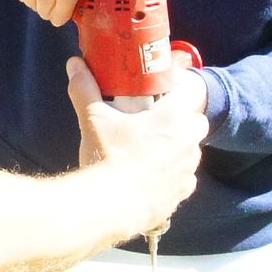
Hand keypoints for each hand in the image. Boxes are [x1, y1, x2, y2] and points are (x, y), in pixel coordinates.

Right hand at [67, 56, 204, 237]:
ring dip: (178, 146)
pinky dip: (173, 174)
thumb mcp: (93, 119)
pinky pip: (185, 178)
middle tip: (156, 121)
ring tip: (151, 148)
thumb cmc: (105, 159)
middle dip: (182, 119)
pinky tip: (151, 174)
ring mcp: (187, 170)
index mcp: (173, 118)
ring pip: (192, 150)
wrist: (107, 207)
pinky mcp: (181, 193)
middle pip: (197, 121)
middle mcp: (187, 142)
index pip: (193, 92)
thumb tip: (75, 64)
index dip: (180, 90)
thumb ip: (85, 88)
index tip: (163, 93)